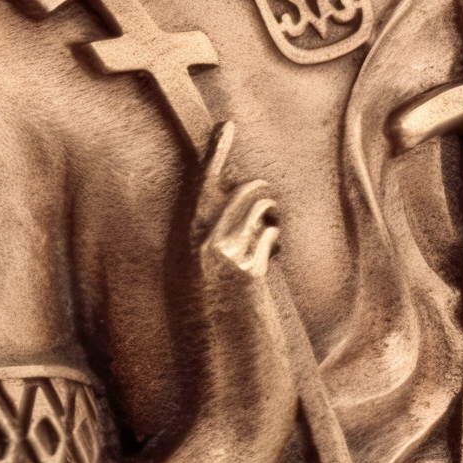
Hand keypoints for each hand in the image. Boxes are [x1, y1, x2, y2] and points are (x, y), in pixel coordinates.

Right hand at [193, 121, 279, 277]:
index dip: (216, 151)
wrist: (215, 338)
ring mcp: (229, 253)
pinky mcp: (250, 268)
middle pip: (248, 189)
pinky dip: (273, 241)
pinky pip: (271, 236)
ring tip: (266, 237)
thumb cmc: (207, 292)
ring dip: (270, 217)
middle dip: (261, 192)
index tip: (226, 125)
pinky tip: (268, 257)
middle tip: (265, 208)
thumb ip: (212, 225)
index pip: (203, 180)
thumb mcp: (198, 254)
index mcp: (189, 230)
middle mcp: (206, 237)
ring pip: (263, 210)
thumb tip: (234, 195)